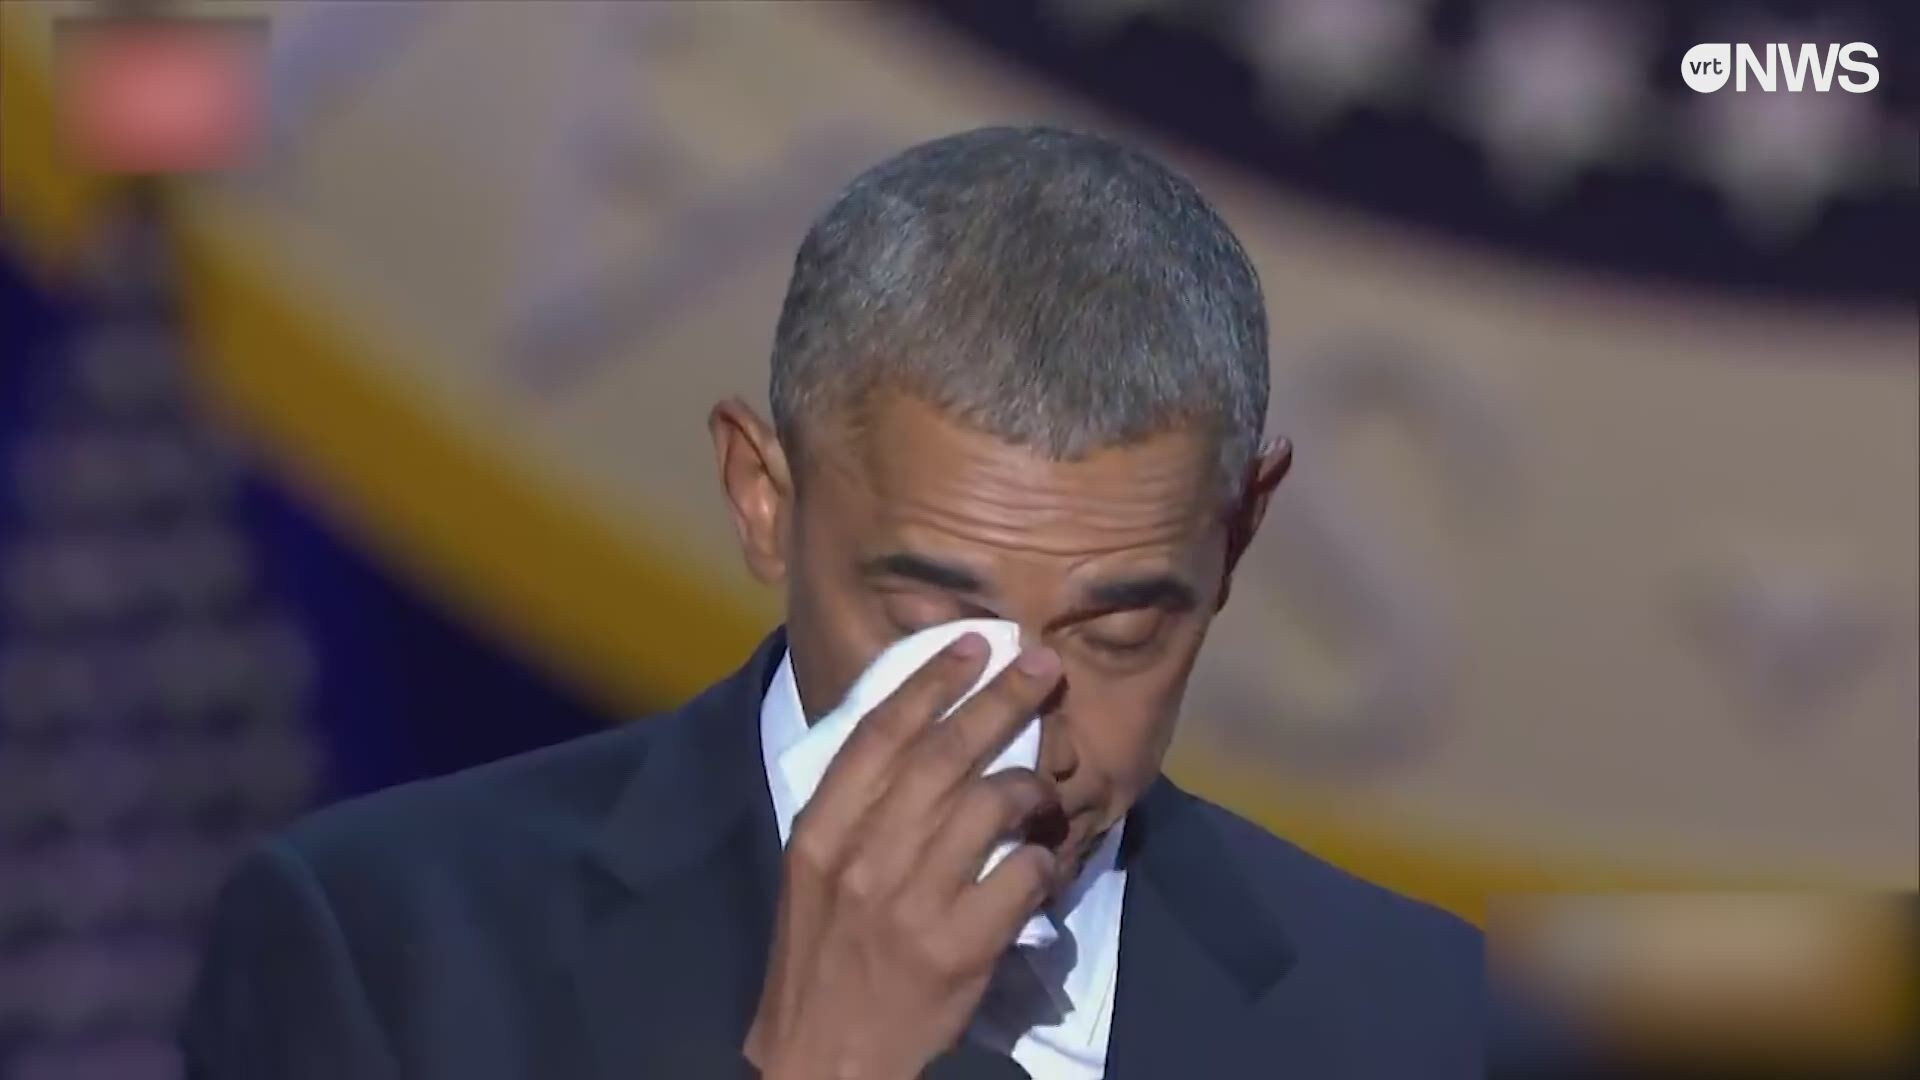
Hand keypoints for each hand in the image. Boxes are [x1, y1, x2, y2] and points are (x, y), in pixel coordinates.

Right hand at [744, 634, 1063, 1079]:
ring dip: (1030, 785)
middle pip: (945, 754)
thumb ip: (856, 810)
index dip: (930, 680)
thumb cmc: (822, 959)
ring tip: (1043, 787)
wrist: (822, 1059)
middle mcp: (864, 858)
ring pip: (990, 804)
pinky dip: (1039, 860)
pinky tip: (1040, 862)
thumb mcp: (815, 875)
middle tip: (1041, 665)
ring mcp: (913, 902)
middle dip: (1000, 699)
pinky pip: (1020, 875)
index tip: (972, 644)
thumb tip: (918, 735)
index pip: (879, 733)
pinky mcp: (961, 947)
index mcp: (821, 833)